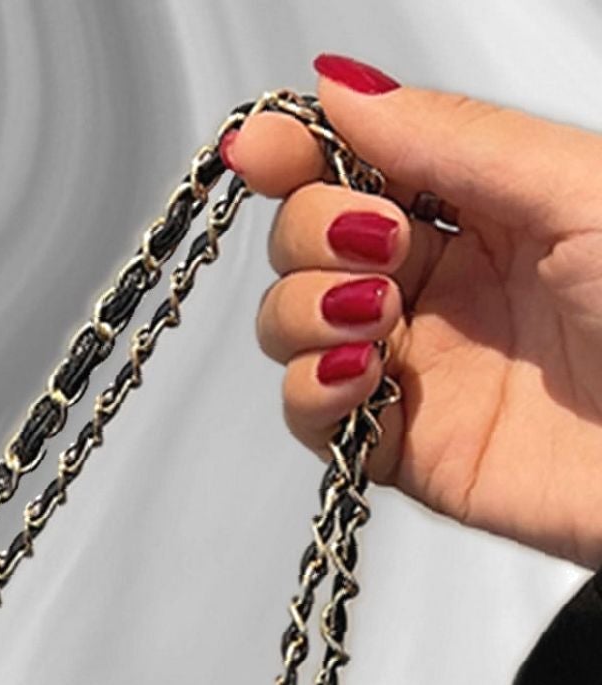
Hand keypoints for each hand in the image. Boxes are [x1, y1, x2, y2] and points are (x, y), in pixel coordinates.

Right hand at [226, 53, 601, 568]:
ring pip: (291, 327)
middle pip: (307, 241)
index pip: (361, 165)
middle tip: (379, 247)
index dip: (300, 152)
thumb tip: (343, 85)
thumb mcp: (576, 191)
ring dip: (304, 310)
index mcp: (490, 206)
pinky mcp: (405, 451)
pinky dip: (309, 392)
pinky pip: (312, 419)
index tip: (261, 149)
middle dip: (314, 233)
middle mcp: (442, 283)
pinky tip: (358, 375)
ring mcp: (418, 367)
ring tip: (375, 319)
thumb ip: (452, 140)